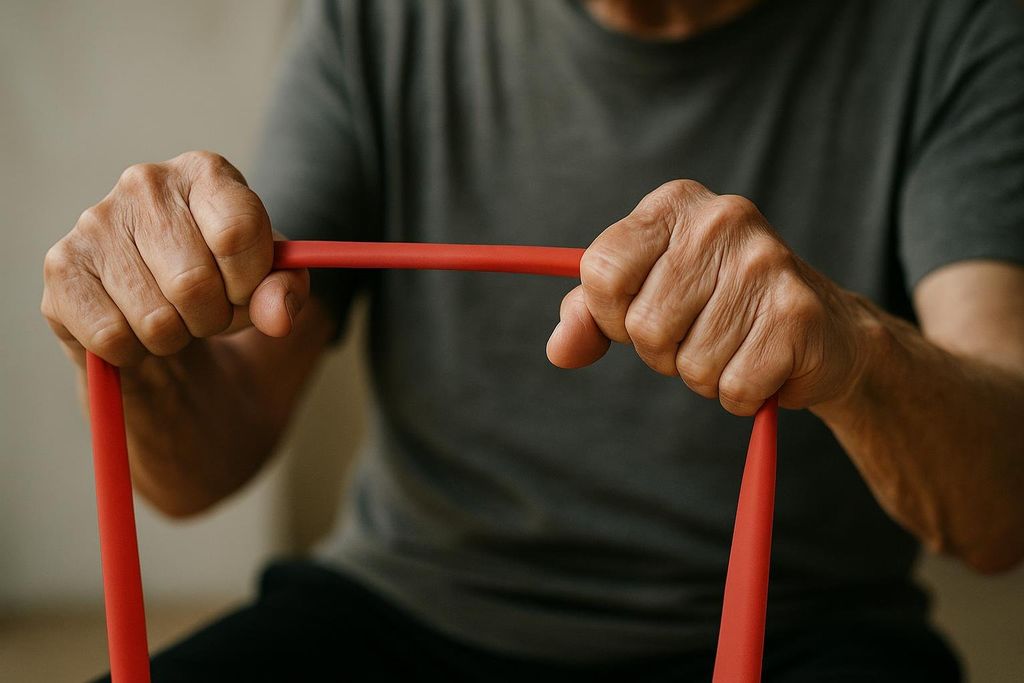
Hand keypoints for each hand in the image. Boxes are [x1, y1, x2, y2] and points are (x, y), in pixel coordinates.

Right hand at [41, 151, 308, 367]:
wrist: (172, 314)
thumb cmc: (225, 285)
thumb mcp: (272, 283)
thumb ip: (286, 291)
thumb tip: (277, 317)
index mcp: (205, 173)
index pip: (238, 234)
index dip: (250, 282)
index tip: (245, 290)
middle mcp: (145, 183)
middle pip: (195, 284)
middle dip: (214, 318)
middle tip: (207, 311)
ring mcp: (95, 221)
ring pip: (155, 319)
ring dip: (175, 339)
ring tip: (173, 317)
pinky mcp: (61, 268)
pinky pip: (112, 338)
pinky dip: (134, 353)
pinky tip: (136, 329)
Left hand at [547, 180, 876, 414]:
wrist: (823, 329)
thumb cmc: (717, 309)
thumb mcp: (644, 296)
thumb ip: (590, 316)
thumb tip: (560, 349)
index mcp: (674, 205)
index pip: (602, 270)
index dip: (609, 315)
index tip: (634, 317)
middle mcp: (722, 220)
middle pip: (643, 326)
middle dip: (662, 353)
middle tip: (698, 335)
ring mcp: (764, 263)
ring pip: (689, 364)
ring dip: (704, 376)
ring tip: (735, 347)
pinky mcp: (796, 313)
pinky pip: (733, 387)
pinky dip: (741, 395)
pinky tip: (764, 365)